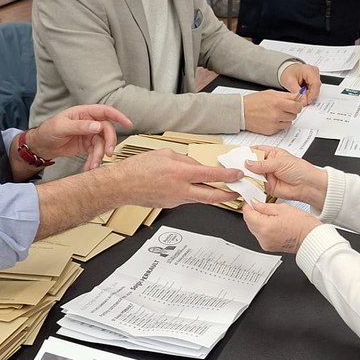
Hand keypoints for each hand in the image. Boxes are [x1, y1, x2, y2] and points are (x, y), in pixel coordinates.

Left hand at [31, 104, 131, 170]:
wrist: (41, 146)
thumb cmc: (48, 131)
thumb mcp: (61, 127)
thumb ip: (80, 126)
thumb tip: (97, 126)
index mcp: (84, 113)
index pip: (105, 111)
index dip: (118, 116)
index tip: (128, 124)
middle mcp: (89, 122)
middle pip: (107, 130)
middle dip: (109, 142)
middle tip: (108, 153)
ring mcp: (89, 135)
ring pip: (102, 144)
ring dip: (99, 156)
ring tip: (93, 165)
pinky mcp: (87, 146)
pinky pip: (96, 153)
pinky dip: (94, 161)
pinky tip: (89, 167)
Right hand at [112, 149, 242, 207]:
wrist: (121, 185)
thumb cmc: (138, 168)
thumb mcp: (165, 154)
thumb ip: (185, 160)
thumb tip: (197, 166)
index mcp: (180, 173)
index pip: (211, 176)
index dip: (228, 176)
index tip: (237, 174)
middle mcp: (180, 190)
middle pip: (212, 196)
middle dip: (228, 195)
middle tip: (238, 192)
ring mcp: (176, 200)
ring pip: (200, 198)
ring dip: (211, 194)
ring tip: (218, 187)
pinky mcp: (171, 205)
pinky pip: (188, 198)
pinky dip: (194, 193)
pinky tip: (192, 187)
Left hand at [242, 201, 320, 254]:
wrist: (311, 239)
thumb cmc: (303, 225)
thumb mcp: (283, 208)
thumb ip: (265, 206)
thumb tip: (254, 203)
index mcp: (265, 227)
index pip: (247, 214)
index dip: (248, 205)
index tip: (252, 200)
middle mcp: (263, 238)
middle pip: (249, 222)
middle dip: (252, 213)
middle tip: (262, 206)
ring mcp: (265, 244)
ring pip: (253, 229)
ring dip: (257, 221)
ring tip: (270, 215)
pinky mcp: (268, 247)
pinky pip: (260, 235)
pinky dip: (262, 228)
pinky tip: (272, 223)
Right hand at [243, 90, 302, 134]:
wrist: (241, 112)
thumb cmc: (254, 102)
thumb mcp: (271, 93)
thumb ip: (286, 96)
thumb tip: (297, 96)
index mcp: (277, 103)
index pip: (297, 106)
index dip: (297, 105)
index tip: (295, 104)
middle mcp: (277, 114)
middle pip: (294, 115)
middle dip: (291, 111)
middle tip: (284, 108)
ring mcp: (274, 124)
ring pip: (289, 123)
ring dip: (286, 119)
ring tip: (277, 114)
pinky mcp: (271, 131)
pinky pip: (281, 128)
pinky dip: (279, 124)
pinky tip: (272, 119)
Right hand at [245, 145, 327, 208]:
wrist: (307, 186)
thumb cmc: (300, 170)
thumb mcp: (280, 162)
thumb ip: (262, 164)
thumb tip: (248, 162)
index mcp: (272, 153)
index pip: (255, 150)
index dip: (246, 152)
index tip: (237, 154)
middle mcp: (268, 164)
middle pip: (251, 163)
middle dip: (244, 165)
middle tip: (236, 166)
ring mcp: (267, 176)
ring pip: (252, 174)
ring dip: (246, 175)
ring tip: (239, 174)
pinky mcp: (267, 187)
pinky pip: (255, 185)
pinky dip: (250, 185)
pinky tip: (246, 183)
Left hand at [279, 63, 320, 105]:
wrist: (286, 70)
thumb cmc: (287, 72)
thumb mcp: (289, 82)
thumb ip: (297, 91)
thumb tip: (304, 100)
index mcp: (309, 70)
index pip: (316, 84)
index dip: (312, 95)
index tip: (307, 101)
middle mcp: (314, 72)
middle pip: (316, 87)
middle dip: (310, 96)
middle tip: (302, 100)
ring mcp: (315, 75)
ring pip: (316, 89)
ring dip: (309, 95)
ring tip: (300, 95)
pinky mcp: (314, 79)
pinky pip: (314, 89)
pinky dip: (308, 93)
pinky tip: (302, 93)